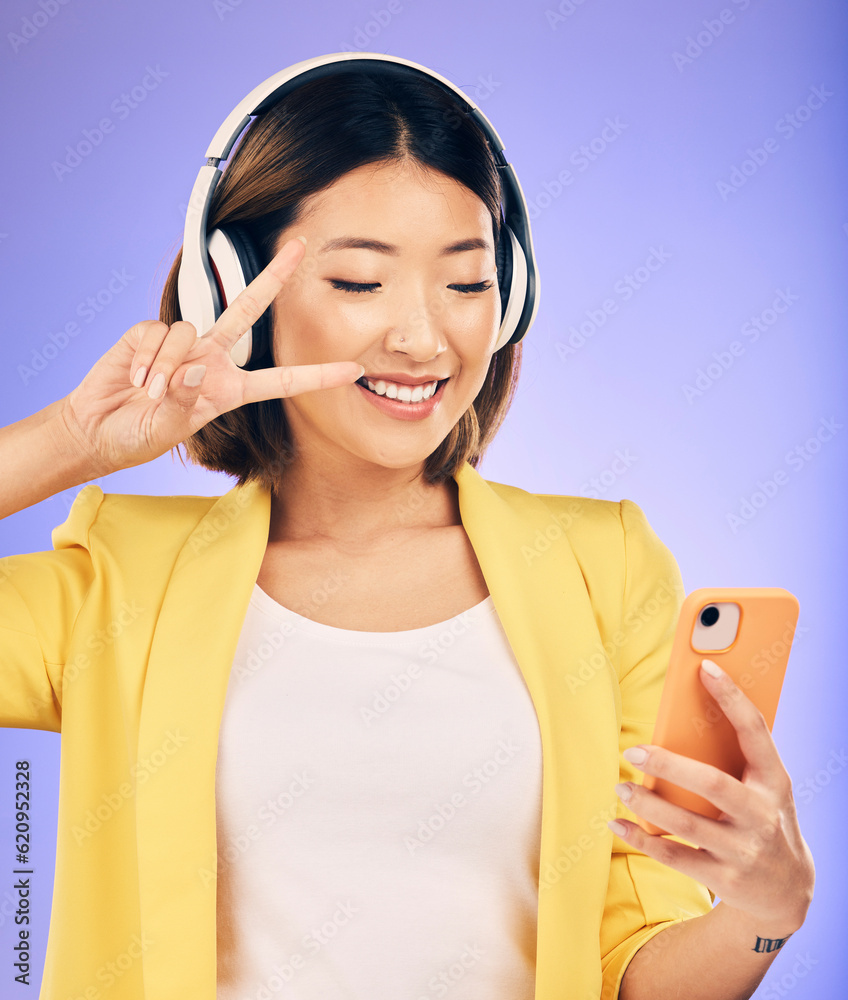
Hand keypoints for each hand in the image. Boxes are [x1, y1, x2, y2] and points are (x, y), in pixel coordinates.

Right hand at [59, 237, 362, 475]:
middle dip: (273, 277)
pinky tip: (134, 378)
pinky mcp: (148, 334)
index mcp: (231, 390)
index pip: (282, 380)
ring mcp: (182, 345)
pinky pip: (157, 334)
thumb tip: (195, 366)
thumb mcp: (169, 428)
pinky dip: (146, 359)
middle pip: (248, 311)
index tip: (354, 371)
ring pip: (188, 333)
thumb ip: (184, 399)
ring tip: (148, 393)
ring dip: (166, 367)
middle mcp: (211, 360)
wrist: (98, 430)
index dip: (318, 376)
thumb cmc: (140, 435)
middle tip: (299, 246)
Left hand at [609, 658, 814, 934]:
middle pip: (712, 784)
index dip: (732, 698)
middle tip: (632, 750)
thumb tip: (683, 714)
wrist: (788, 890)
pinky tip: (618, 824)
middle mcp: (762, 816)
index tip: (705, 667)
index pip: (755, 732)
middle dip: (669, 765)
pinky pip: (674, 857)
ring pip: (686, 825)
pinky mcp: (724, 878)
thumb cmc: (763, 817)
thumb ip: (735, 756)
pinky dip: (641, 839)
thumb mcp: (764, 787)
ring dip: (647, 804)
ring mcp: (743, 850)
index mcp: (774, 781)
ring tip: (621, 786)